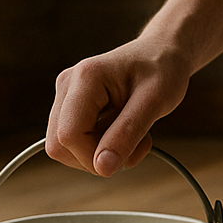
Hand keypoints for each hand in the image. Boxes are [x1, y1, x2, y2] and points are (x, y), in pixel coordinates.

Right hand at [46, 0, 222, 176]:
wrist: (162, 54)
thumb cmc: (162, 71)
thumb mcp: (155, 102)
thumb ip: (127, 134)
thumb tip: (102, 169)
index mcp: (86, 78)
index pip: (69, 135)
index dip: (94, 157)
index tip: (129, 154)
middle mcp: (67, 85)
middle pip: (59, 145)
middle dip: (96, 159)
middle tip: (135, 145)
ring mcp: (65, 96)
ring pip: (63, 147)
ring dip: (99, 155)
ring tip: (132, 135)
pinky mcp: (70, 107)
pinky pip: (73, 142)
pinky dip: (98, 148)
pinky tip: (122, 132)